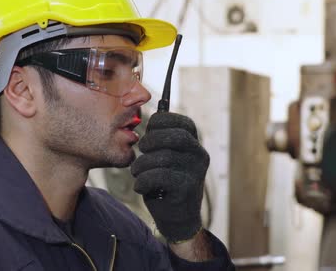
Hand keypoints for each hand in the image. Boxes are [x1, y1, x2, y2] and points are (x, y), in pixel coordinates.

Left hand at [131, 112, 208, 242]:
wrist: (177, 218)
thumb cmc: (165, 183)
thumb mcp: (165, 158)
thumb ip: (161, 140)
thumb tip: (148, 118)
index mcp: (195, 145)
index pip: (185, 123)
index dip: (163, 121)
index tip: (149, 129)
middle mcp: (200, 156)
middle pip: (176, 136)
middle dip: (152, 140)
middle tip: (141, 149)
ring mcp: (195, 173)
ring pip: (164, 157)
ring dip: (142, 164)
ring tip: (136, 171)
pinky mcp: (187, 189)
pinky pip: (160, 176)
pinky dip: (144, 180)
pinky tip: (140, 186)